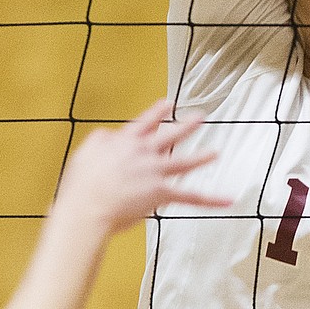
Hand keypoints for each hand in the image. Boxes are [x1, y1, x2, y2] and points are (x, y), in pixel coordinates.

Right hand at [57, 99, 229, 234]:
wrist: (88, 205)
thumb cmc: (81, 186)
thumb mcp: (85, 153)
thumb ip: (100, 140)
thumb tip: (110, 135)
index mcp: (124, 142)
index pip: (144, 123)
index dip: (157, 112)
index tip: (167, 103)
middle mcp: (144, 153)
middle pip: (169, 136)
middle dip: (186, 126)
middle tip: (200, 117)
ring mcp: (155, 171)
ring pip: (184, 162)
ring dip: (201, 157)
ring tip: (215, 153)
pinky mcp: (162, 192)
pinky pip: (192, 197)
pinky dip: (212, 200)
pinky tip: (228, 200)